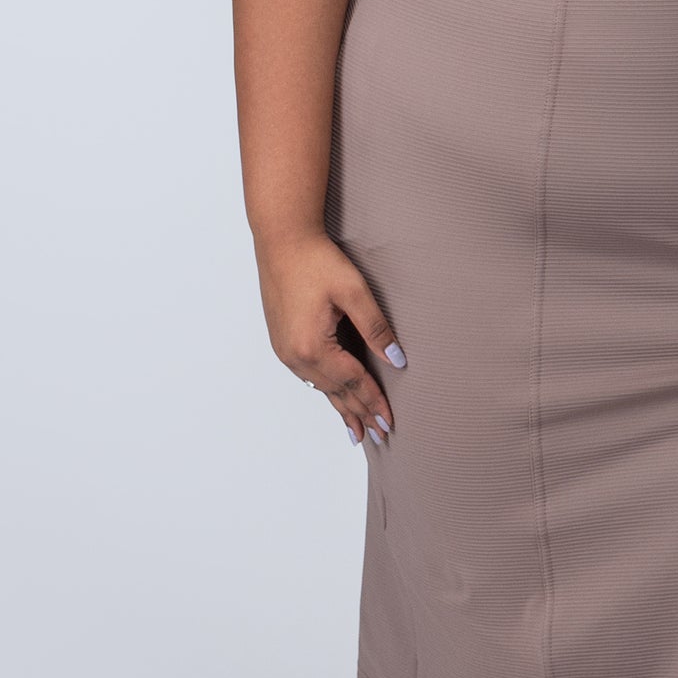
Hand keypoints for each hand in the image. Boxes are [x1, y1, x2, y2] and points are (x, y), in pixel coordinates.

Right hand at [255, 232, 403, 446]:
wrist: (281, 240)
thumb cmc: (316, 260)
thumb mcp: (353, 292)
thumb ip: (376, 328)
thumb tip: (397, 360)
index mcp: (314, 347)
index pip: (353, 383)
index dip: (374, 403)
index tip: (390, 423)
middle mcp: (295, 356)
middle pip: (335, 392)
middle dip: (359, 414)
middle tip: (378, 437)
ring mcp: (285, 350)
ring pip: (320, 387)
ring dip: (340, 406)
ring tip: (356, 429)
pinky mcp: (281, 341)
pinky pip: (308, 375)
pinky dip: (324, 389)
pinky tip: (331, 395)